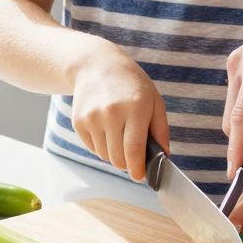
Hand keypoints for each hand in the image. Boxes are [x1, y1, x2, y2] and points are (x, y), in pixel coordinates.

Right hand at [69, 50, 168, 182]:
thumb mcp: (154, 101)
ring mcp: (92, 118)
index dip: (138, 169)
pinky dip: (102, 146)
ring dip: (114, 153)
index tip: (141, 177)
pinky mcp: (79, 122)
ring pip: (105, 156)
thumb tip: (164, 157)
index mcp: (135, 108)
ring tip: (119, 133)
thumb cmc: (131, 84)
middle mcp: (111, 113)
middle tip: (133, 156)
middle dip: (128, 164)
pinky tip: (106, 128)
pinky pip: (93, 148)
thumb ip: (161, 130)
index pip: (134, 149)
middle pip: (118, 158)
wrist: (96, 66)